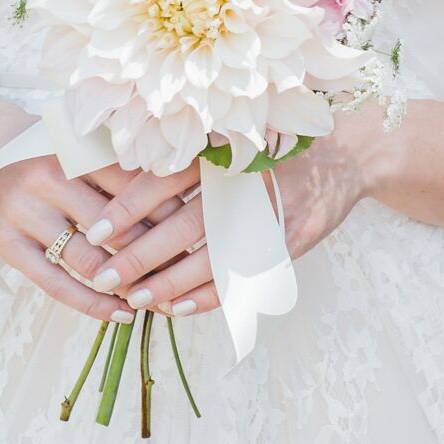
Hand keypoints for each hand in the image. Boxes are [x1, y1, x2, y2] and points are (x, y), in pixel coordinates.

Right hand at [0, 152, 190, 324]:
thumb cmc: (49, 149)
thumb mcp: (82, 144)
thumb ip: (123, 164)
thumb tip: (186, 200)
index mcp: (73, 149)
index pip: (132, 187)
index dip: (168, 213)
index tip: (198, 234)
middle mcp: (47, 177)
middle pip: (114, 227)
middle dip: (154, 255)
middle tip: (187, 275)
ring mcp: (24, 212)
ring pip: (88, 260)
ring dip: (126, 284)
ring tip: (158, 299)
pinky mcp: (7, 244)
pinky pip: (55, 284)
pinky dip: (92, 304)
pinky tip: (121, 314)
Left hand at [86, 110, 379, 317]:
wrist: (347, 153)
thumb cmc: (274, 142)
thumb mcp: (231, 135)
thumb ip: (186, 154)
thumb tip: (115, 173)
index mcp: (222, 149)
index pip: (165, 179)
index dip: (128, 206)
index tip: (96, 230)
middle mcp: (243, 181)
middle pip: (183, 225)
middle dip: (141, 255)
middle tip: (104, 276)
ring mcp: (270, 215)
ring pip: (211, 257)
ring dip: (171, 282)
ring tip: (137, 299)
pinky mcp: (290, 242)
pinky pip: (245, 275)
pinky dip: (211, 294)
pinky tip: (179, 307)